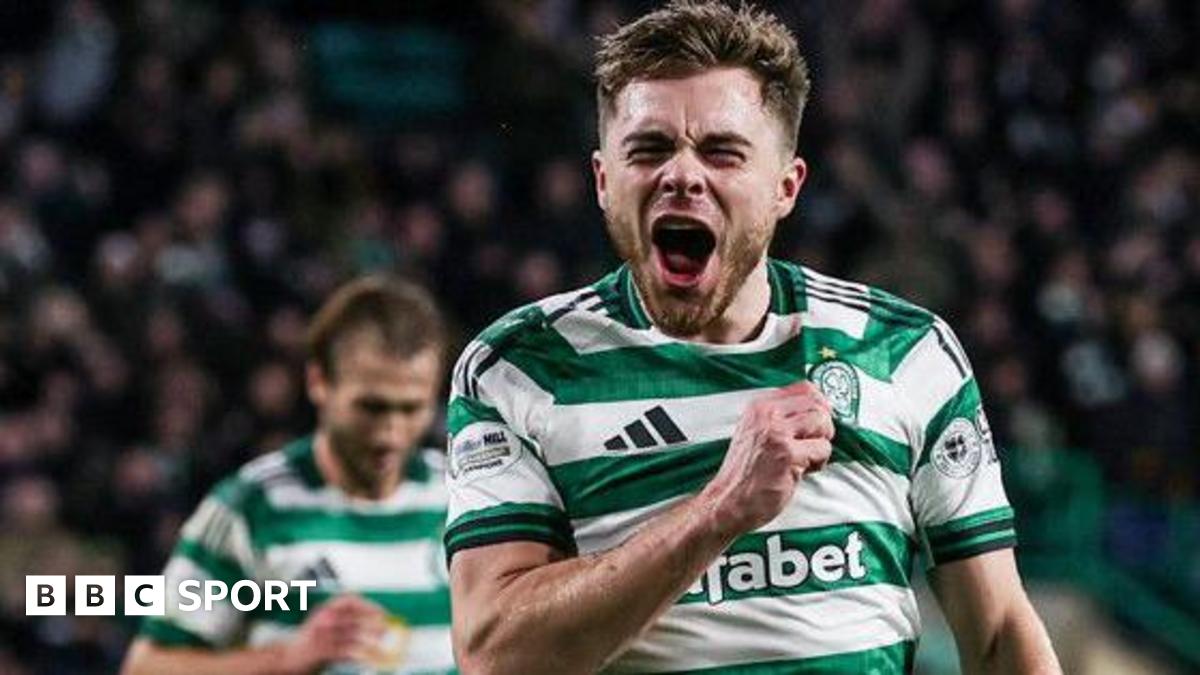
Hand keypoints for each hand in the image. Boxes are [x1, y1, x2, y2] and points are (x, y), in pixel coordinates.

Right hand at [278, 594, 386, 674]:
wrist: (286, 660)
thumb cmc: (310, 644)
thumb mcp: (325, 627)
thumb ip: (345, 622)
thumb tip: (374, 623)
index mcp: (324, 609)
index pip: (349, 600)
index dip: (367, 605)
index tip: (381, 612)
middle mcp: (322, 619)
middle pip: (353, 617)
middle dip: (372, 622)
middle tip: (386, 628)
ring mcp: (321, 635)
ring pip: (352, 635)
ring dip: (369, 639)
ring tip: (381, 643)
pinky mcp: (320, 651)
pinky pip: (344, 651)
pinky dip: (358, 654)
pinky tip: (367, 657)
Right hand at [700, 380, 833, 536]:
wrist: (729, 501)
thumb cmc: (746, 472)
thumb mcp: (755, 432)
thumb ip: (780, 417)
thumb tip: (820, 408)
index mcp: (759, 406)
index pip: (804, 388)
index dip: (819, 404)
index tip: (817, 423)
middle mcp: (767, 414)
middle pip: (817, 405)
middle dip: (823, 427)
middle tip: (813, 445)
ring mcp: (777, 433)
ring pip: (823, 424)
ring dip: (822, 444)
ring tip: (806, 459)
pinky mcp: (788, 454)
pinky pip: (822, 449)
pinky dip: (818, 462)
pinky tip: (801, 471)